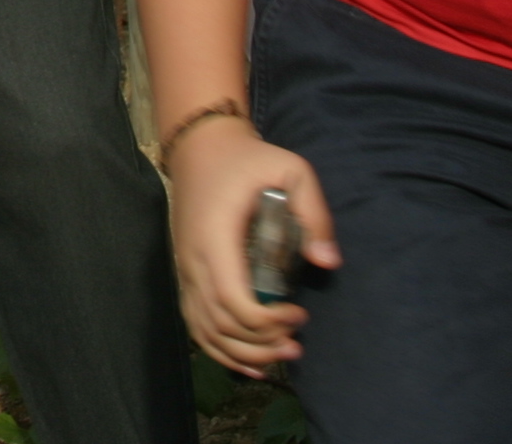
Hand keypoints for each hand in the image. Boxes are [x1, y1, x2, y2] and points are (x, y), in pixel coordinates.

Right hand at [165, 115, 339, 375]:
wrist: (200, 148)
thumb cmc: (247, 161)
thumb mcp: (291, 169)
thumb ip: (314, 212)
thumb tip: (327, 262)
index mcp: (215, 240)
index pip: (234, 302)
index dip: (269, 321)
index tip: (301, 312)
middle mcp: (193, 261)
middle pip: (222, 325)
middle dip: (264, 344)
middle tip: (298, 340)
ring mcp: (185, 271)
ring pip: (206, 332)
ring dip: (243, 353)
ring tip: (281, 354)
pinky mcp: (185, 275)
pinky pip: (195, 324)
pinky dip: (219, 350)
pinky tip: (248, 363)